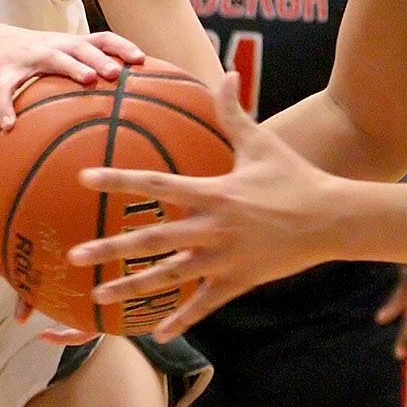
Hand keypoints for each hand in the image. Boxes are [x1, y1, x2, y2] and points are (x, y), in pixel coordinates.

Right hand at [0, 23, 144, 126]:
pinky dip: (6, 107)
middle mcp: (51, 46)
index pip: (100, 38)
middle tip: (117, 73)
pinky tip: (10, 126)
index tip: (141, 60)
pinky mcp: (2, 72)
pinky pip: (4, 90)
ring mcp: (27, 57)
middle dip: (100, 58)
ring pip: (51, 59)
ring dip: (71, 67)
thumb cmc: (33, 53)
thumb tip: (121, 94)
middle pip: (79, 47)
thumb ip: (84, 67)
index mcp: (68, 43)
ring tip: (88, 80)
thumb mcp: (59, 54)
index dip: (121, 46)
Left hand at [64, 73, 345, 337]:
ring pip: (170, 277)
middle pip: (151, 240)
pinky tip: (157, 334)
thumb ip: (234, 112)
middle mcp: (212, 228)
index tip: (83, 178)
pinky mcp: (238, 282)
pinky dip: (182, 319)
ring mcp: (224, 259)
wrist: (333, 219)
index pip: (155, 183)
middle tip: (74, 255)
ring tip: (98, 295)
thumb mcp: (262, 142)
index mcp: (212, 192)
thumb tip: (227, 72)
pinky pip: (204, 304)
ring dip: (132, 287)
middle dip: (110, 248)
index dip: (118, 180)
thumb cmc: (294, 177)